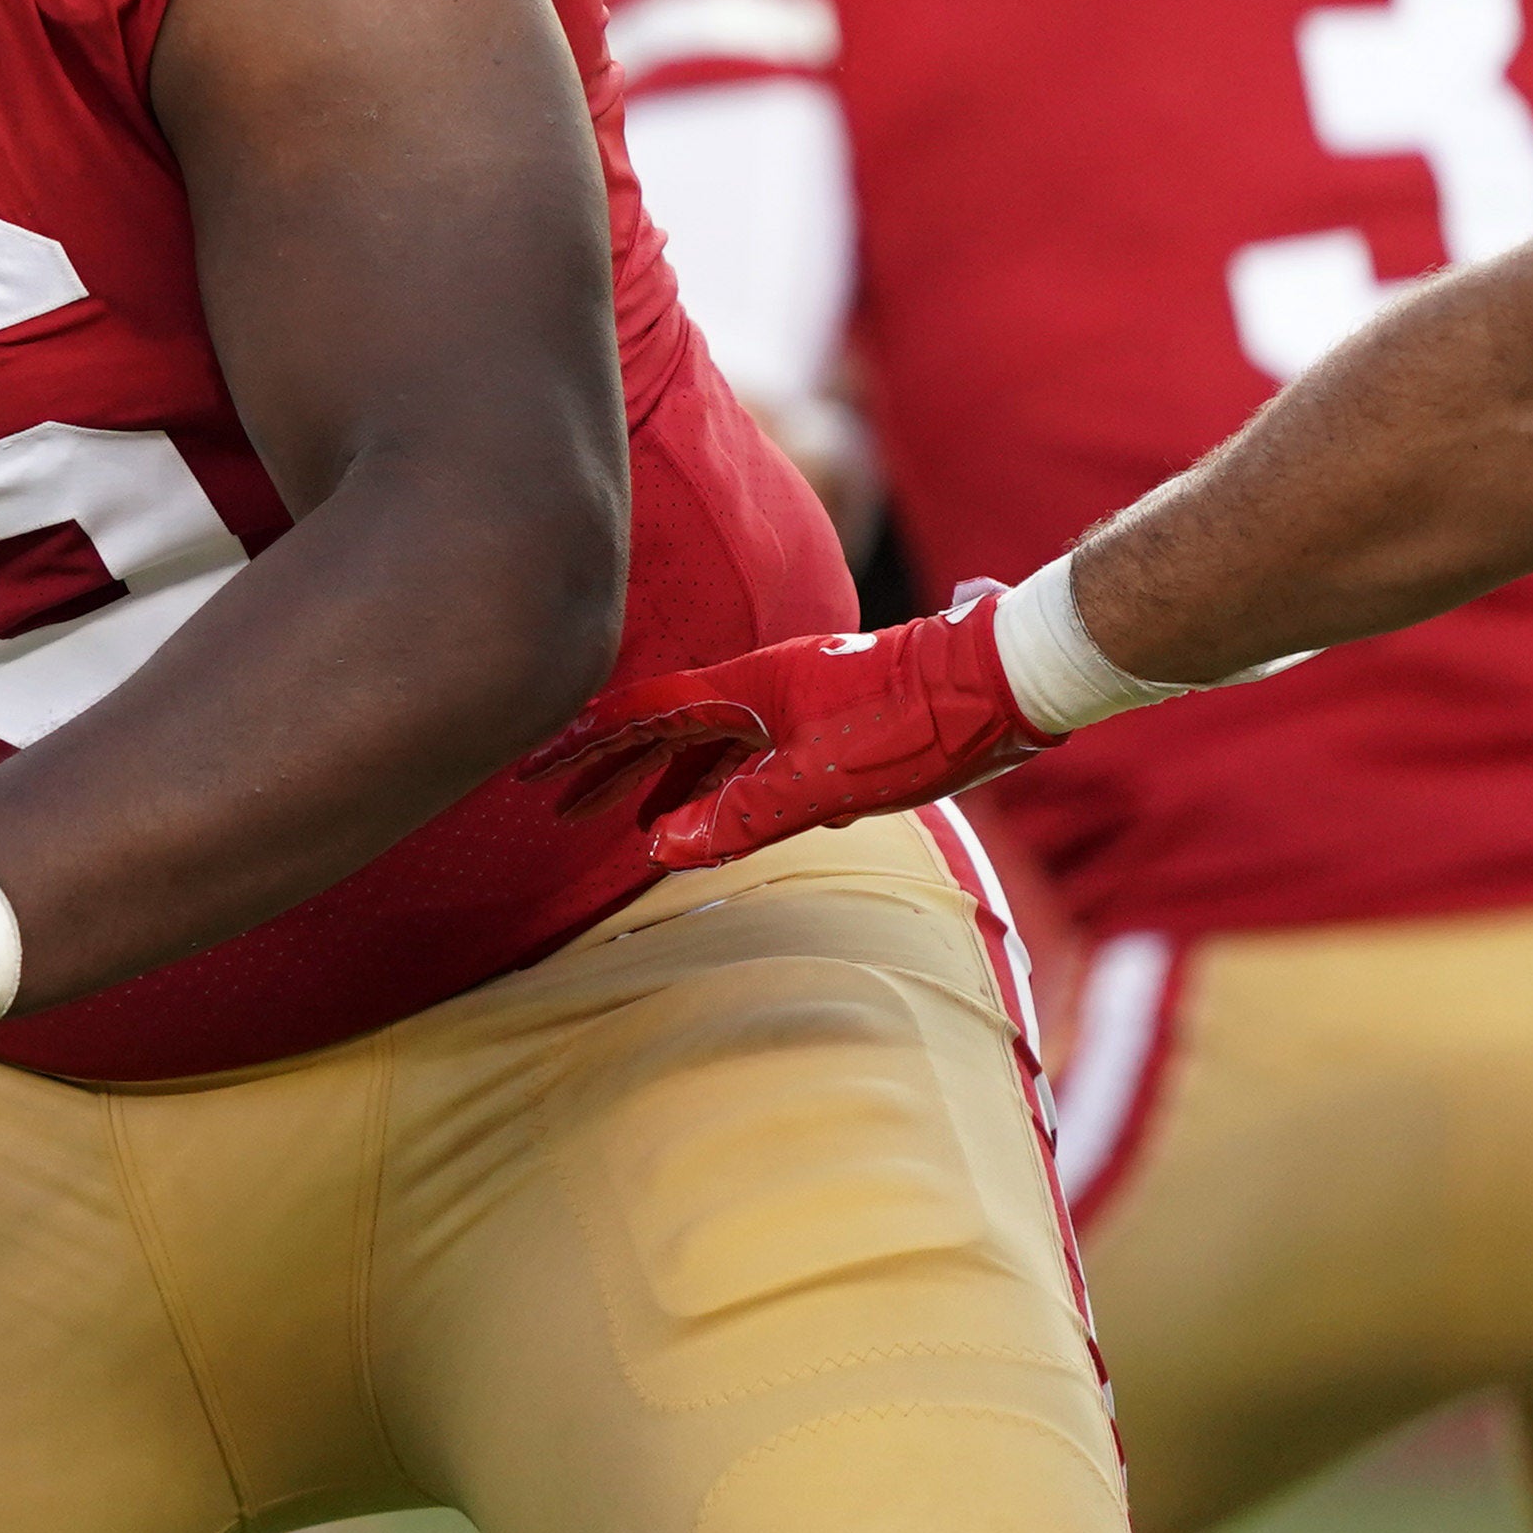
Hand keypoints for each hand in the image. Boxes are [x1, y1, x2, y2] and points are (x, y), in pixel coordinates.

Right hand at [520, 586, 1045, 868]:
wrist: (1000, 683)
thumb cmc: (913, 722)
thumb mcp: (820, 783)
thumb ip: (739, 817)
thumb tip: (660, 850)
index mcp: (744, 689)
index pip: (638, 714)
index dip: (581, 744)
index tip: (533, 768)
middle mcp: (759, 689)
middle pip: (660, 726)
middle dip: (607, 767)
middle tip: (560, 806)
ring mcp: (792, 705)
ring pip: (705, 744)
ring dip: (661, 781)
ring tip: (626, 822)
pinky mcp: (825, 725)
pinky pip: (747, 755)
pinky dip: (716, 786)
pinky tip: (717, 816)